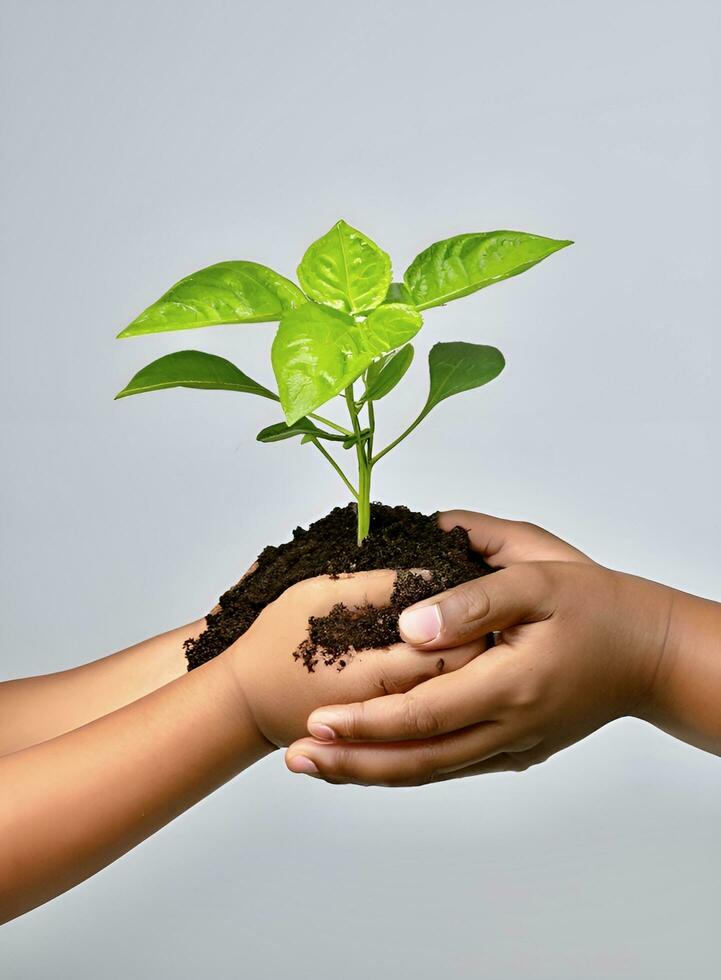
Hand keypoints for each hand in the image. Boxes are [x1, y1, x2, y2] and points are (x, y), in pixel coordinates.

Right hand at [227, 569, 483, 752]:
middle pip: (461, 684)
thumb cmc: (273, 643)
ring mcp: (386, 735)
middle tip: (484, 615)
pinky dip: (441, 694)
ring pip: (450, 706)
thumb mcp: (318, 596)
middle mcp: (390, 712)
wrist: (241, 703)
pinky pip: (428, 725)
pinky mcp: (381, 743)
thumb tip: (431, 575)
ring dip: (463, 673)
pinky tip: (444, 669)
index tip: (480, 594)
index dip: (474, 624)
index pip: (453, 655)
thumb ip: (377, 587)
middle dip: (476, 648)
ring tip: (469, 636)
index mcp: (373, 674)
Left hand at [285, 512, 676, 783]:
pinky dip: (407, 766)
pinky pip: (452, 765)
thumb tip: (408, 625)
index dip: (365, 722)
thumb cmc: (595, 603)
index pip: (422, 714)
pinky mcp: (516, 749)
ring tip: (319, 766)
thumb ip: (471, 599)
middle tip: (295, 759)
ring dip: (371, 771)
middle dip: (351, 761)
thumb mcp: (537, 575)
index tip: (315, 720)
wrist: (647, 652)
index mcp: (510, 685)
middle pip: (416, 760)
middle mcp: (508, 729)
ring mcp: (512, 746)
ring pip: (431, 771)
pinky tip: (373, 759)